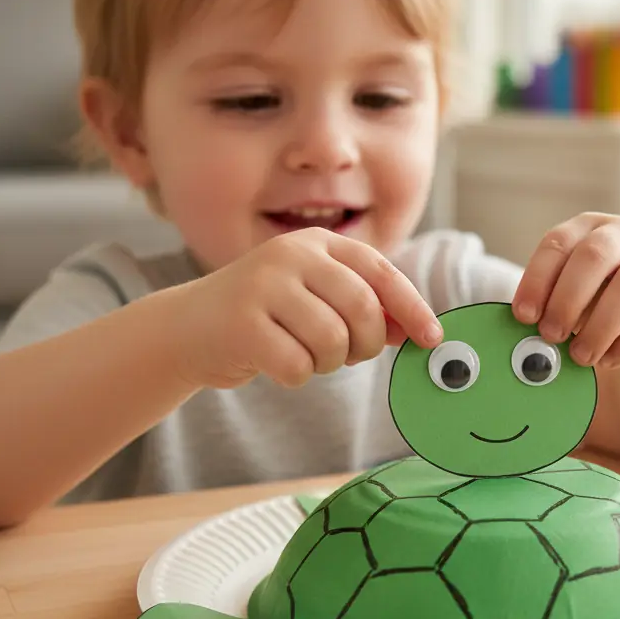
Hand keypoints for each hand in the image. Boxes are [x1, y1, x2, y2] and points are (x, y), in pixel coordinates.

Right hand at [167, 229, 442, 388]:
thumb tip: (415, 330)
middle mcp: (290, 254)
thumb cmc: (266, 316)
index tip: (431, 339)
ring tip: (305, 355)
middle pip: (362, 309)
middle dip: (366, 344)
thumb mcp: (316, 299)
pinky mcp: (241, 323)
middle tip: (349, 356)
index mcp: (316, 243)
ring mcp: (262, 285)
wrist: (188, 327)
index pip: (381, 273)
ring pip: (332, 341)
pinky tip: (276, 363)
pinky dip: (296, 376)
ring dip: (327, 363)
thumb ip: (363, 308)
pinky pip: (298, 366)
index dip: (412, 308)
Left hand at [511, 212, 619, 370]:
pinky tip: (609, 360)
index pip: (558, 243)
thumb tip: (527, 334)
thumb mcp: (573, 297)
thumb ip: (551, 307)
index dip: (537, 280)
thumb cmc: (600, 304)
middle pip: (594, 255)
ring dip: (600, 326)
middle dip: (567, 299)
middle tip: (550, 335)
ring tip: (580, 356)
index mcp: (589, 228)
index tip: (523, 316)